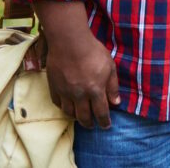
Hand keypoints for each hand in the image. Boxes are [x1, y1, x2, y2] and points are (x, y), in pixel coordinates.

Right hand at [34, 0, 119, 128]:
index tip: (106, 126)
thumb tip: (115, 102)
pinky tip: (68, 106)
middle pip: (83, 117)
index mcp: (95, 90)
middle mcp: (79, 95)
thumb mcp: (110, 67)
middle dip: (90, 123)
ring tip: (80, 117)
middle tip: (93, 125)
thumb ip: (113, 86)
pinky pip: (58, 103)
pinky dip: (63, 108)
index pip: (101, 112)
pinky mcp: (54, 87)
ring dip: (76, 118)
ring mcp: (65, 92)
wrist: (69, 42)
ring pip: (69, 113)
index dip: (104, 121)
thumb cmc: (93, 51)